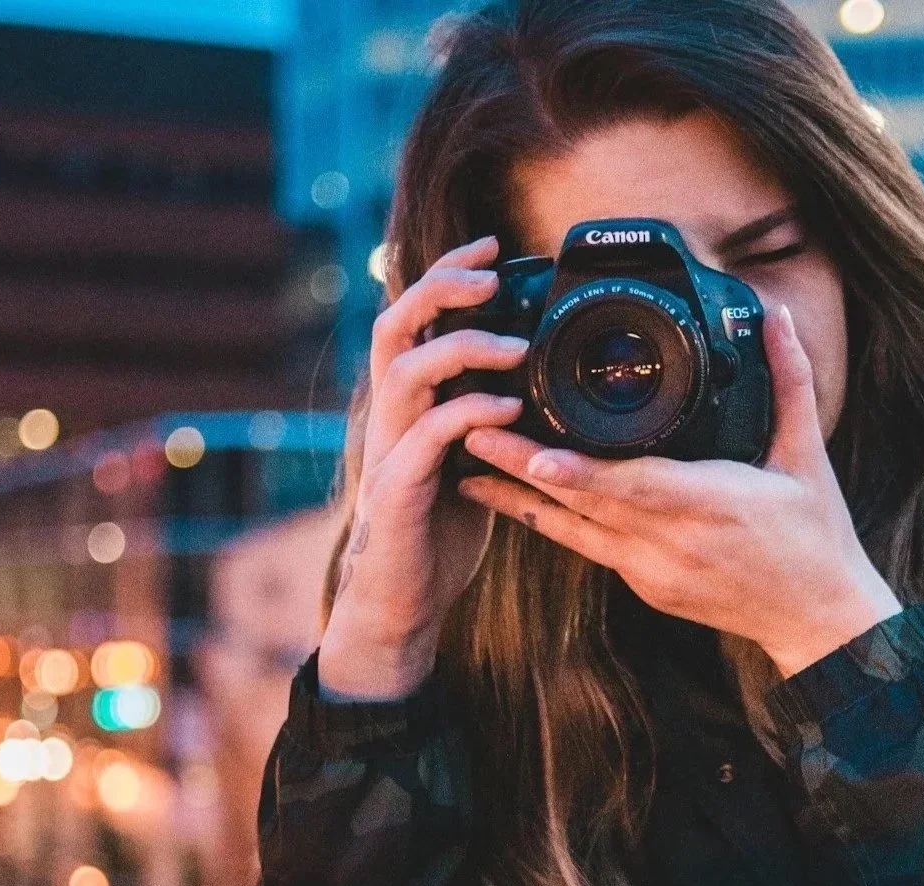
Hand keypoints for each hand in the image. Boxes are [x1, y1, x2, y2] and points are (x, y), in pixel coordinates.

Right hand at [320, 235, 528, 698]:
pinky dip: (470, 412)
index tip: (494, 247)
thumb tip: (534, 376)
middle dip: (440, 287)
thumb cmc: (439, 530)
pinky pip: (428, 435)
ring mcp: (389, 448)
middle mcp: (390, 415)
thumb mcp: (470, 458)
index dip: (447, 275)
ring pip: (406, 370)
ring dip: (462, 347)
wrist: (404, 600)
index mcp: (407, 402)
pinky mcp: (399, 488)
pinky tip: (510, 406)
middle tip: (490, 273)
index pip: (413, 318)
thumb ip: (487, 414)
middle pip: (394, 324)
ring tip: (515, 346)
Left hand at [456, 305, 901, 676]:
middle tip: (470, 431)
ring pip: (573, 531)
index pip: (637, 487)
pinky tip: (512, 498)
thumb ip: (789, 382)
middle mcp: (673, 542)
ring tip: (469, 465)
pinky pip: (586, 548)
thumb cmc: (815, 537)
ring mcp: (653, 570)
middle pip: (586, 504)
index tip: (533, 451)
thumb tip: (779, 317)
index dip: (581, 472)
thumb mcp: (807, 456)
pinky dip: (549, 522)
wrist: (818, 620)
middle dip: (524, 469)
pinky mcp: (644, 585)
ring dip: (519, 499)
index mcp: (713, 504)